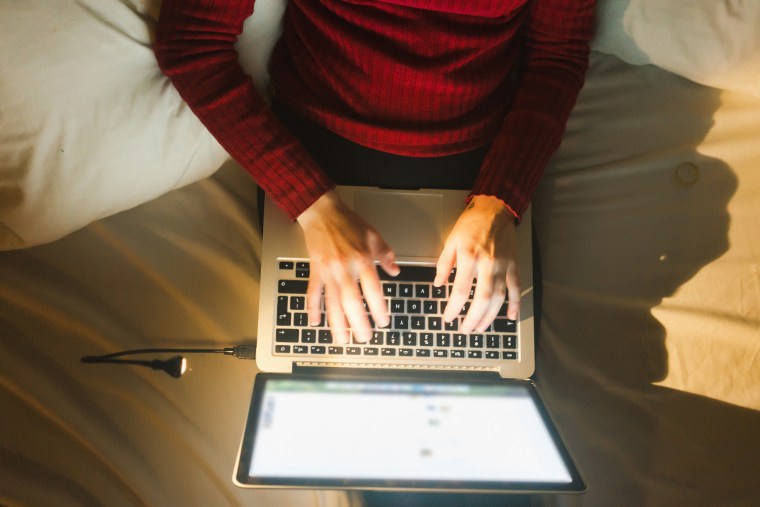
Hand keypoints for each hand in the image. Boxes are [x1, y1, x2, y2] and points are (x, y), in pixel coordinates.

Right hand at [297, 191, 399, 343]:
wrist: (322, 213)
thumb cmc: (348, 223)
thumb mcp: (373, 236)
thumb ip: (385, 255)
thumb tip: (396, 271)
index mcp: (362, 259)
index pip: (373, 290)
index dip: (379, 308)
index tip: (384, 321)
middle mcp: (344, 268)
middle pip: (352, 302)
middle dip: (358, 323)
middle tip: (364, 339)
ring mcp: (328, 271)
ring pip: (332, 302)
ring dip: (337, 324)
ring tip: (342, 340)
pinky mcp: (315, 271)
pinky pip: (313, 293)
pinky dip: (313, 308)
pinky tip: (315, 323)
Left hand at [433, 195, 520, 331]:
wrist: (495, 209)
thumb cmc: (471, 224)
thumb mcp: (451, 241)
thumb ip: (444, 264)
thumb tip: (438, 284)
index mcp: (469, 258)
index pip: (460, 291)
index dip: (453, 308)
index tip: (447, 318)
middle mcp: (488, 264)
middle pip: (481, 300)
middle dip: (472, 319)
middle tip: (464, 330)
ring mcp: (503, 266)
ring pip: (498, 298)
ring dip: (490, 316)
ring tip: (480, 328)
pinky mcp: (513, 266)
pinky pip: (516, 288)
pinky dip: (514, 304)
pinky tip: (510, 317)